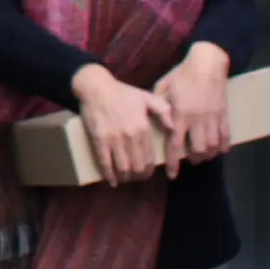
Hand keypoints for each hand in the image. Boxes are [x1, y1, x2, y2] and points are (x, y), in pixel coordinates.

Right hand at [70, 63, 173, 187]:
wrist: (96, 87)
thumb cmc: (123, 93)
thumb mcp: (147, 97)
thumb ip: (163, 111)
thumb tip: (173, 127)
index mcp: (143, 128)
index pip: (149, 157)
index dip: (149, 170)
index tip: (147, 173)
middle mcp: (130, 136)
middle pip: (137, 166)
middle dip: (138, 176)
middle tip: (136, 177)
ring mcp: (113, 139)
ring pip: (122, 167)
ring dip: (125, 177)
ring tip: (125, 177)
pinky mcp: (99, 140)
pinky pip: (105, 162)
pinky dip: (109, 175)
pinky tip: (112, 181)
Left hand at [153, 43, 233, 173]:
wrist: (208, 63)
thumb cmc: (182, 74)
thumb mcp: (163, 87)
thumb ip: (158, 106)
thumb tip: (152, 120)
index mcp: (180, 114)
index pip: (175, 145)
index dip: (173, 162)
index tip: (171, 174)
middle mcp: (197, 120)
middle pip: (198, 150)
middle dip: (193, 159)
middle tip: (189, 160)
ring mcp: (213, 118)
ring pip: (213, 146)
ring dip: (208, 155)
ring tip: (202, 156)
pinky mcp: (224, 114)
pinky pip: (227, 136)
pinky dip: (223, 146)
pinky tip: (219, 150)